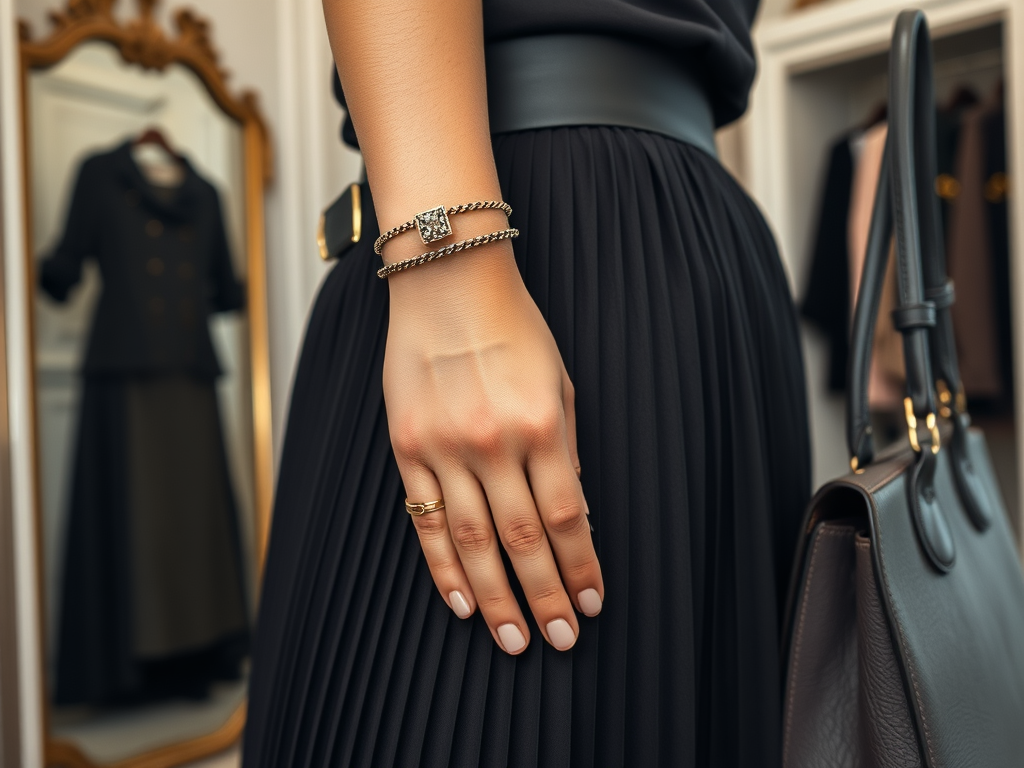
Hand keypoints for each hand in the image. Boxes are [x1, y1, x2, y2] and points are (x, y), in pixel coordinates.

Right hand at [383, 242, 603, 654]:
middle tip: (559, 640)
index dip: (582, 567)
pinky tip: (463, 602)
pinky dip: (444, 568)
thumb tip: (574, 515)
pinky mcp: (407, 449)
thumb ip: (565, 450)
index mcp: (541, 426)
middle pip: (524, 542)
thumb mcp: (559, 381)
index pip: (567, 518)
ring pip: (474, 544)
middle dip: (546, 598)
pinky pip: (426, 522)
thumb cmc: (512, 327)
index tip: (593, 602)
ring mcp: (445, 449)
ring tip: (514, 640)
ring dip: (497, 599)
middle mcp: (493, 444)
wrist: (446, 281)